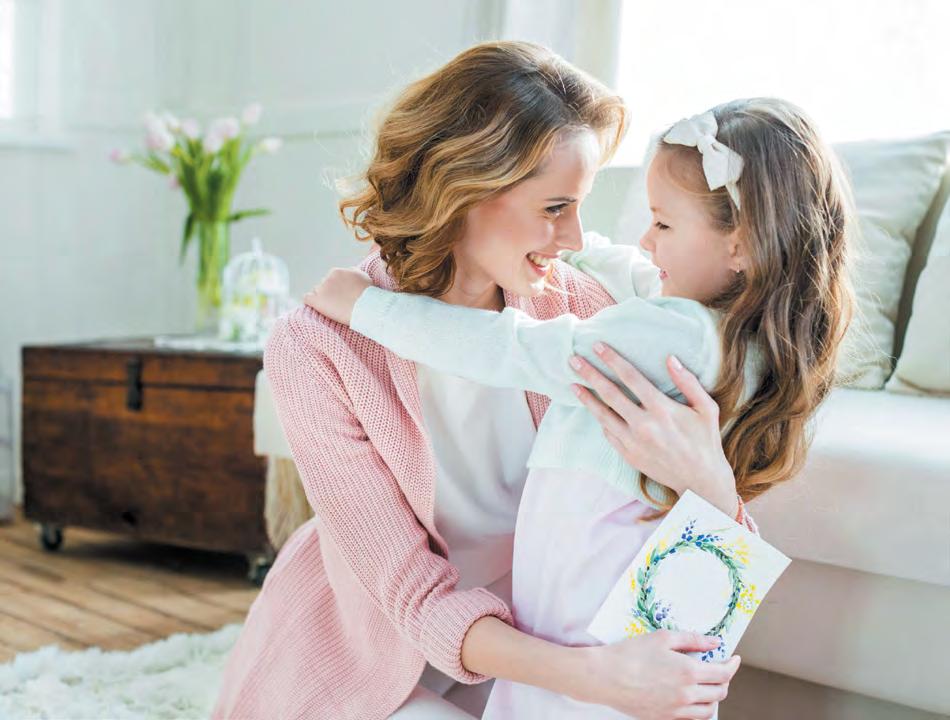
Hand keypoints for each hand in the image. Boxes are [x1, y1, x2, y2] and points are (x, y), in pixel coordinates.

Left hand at [302, 267, 372, 325]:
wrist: (367, 307)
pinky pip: (307, 298)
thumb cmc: (369, 294)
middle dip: (329, 293)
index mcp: (337, 272)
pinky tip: (318, 307)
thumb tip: (348, 273)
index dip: (337, 288)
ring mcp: (322, 289)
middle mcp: (328, 278)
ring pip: (317, 292)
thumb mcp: (363, 276)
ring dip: (323, 298)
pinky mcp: (317, 300)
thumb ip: (353, 272)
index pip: (331, 278)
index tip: (342, 295)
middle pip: (324, 285)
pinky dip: (311, 302)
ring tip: (332, 308)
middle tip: (339, 303)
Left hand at [570, 343, 738, 518]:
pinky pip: (608, 433)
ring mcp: (633, 442)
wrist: (700, 481)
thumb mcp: (706, 409)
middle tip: (573, 360)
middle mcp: (644, 425)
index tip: (598, 346)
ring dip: (586, 398)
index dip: (613, 360)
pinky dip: (600, 419)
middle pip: (610, 394)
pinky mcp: (628, 455)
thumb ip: (688, 382)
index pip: (631, 378)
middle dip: (590, 374)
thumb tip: (670, 358)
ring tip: (573, 384)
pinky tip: (594, 409)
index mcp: (662, 410)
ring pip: (602, 415)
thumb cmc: (705, 441)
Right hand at [571, 631, 739, 718]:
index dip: (732, 665)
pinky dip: (697, 710)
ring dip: (714, 698)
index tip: (733, 659)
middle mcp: (686, 695)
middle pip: (719, 693)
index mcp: (688, 672)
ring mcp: (675, 710)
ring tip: (707, 686)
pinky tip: (690, 698)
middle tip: (720, 670)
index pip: (723, 673)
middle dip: (725, 680)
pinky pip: (691, 719)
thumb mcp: (663, 638)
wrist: (605, 676)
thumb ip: (693, 640)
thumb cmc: (630, 654)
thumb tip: (714, 643)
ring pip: (708, 711)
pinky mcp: (664, 719)